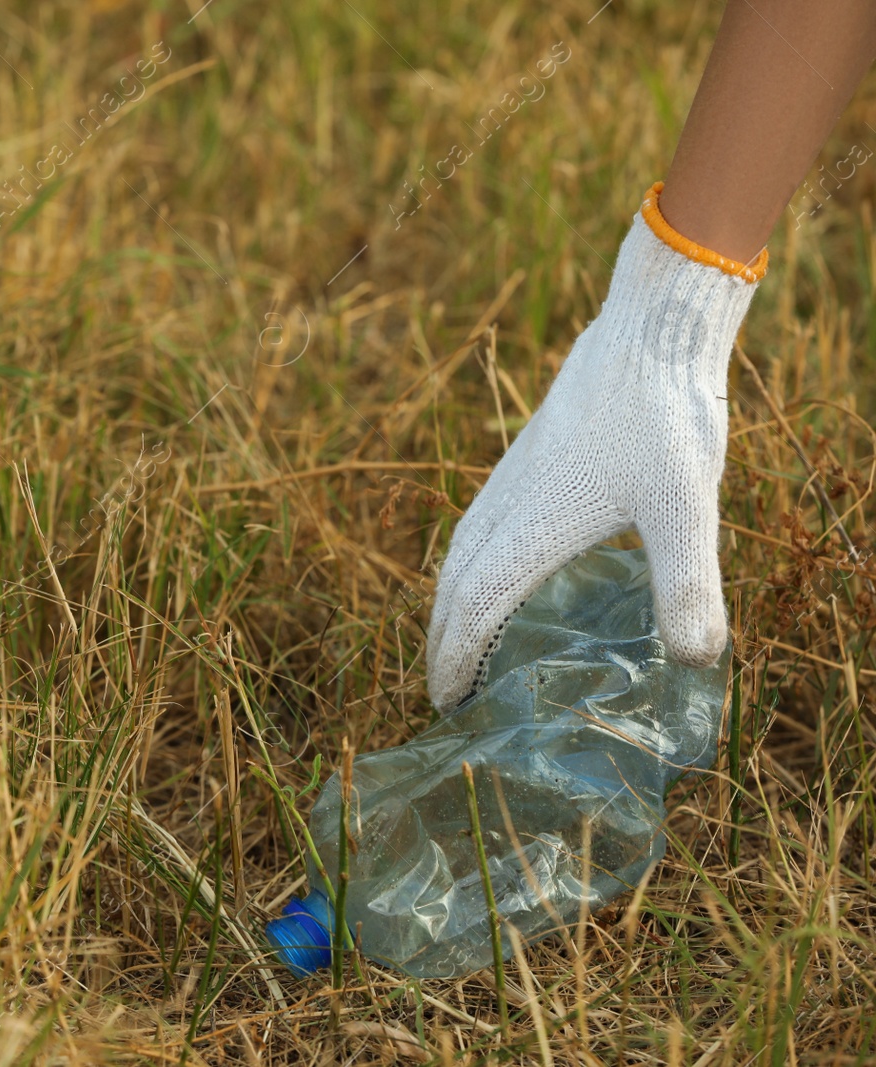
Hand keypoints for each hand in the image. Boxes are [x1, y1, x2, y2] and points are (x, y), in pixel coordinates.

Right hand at [426, 186, 762, 711]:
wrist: (649, 331)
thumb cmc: (665, 415)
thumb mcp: (686, 505)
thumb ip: (688, 582)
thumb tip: (696, 660)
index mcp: (529, 529)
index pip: (472, 610)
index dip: (456, 661)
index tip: (449, 704)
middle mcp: (506, 507)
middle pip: (452, 586)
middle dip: (443, 643)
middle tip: (448, 693)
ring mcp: (512, 480)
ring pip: (460, 554)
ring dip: (450, 604)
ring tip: (459, 641)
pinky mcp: (527, 461)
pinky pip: (477, 527)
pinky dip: (469, 566)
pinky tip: (501, 568)